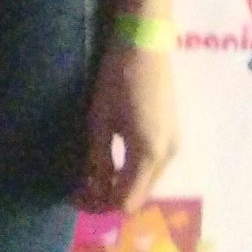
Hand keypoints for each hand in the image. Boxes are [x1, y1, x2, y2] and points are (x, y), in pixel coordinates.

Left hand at [79, 41, 176, 213]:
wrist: (145, 46)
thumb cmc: (118, 80)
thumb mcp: (100, 122)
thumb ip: (99, 160)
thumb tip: (93, 190)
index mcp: (149, 154)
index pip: (127, 199)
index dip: (101, 206)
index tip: (77, 199)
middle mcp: (168, 155)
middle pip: (141, 194)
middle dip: (112, 199)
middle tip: (83, 191)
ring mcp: (174, 145)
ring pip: (148, 181)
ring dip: (124, 186)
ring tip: (95, 176)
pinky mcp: (173, 134)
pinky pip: (154, 166)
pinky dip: (134, 172)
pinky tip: (115, 162)